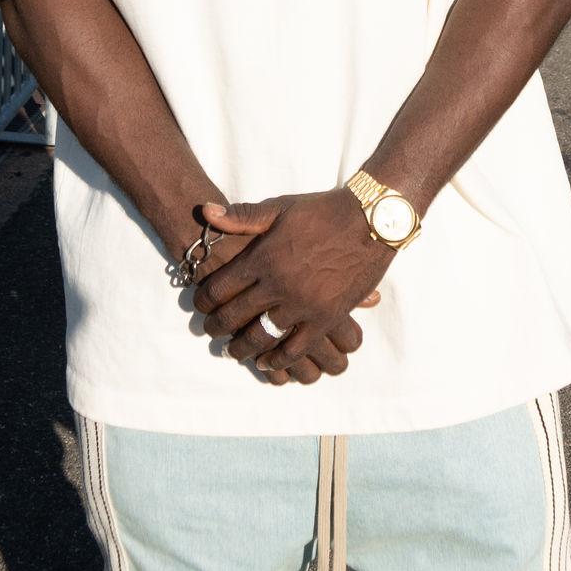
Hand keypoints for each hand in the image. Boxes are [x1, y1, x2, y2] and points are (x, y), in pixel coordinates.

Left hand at [194, 191, 391, 384]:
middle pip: (235, 316)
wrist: (370, 220)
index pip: (220, 288)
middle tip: (211, 331)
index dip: (204, 300)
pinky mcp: (326, 318)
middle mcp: (278, 285)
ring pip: (261, 337)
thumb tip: (206, 212)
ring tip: (233, 350)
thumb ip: (242, 216)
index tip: (200, 307)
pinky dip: (278, 360)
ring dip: (242, 348)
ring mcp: (303, 305)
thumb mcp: (280, 208)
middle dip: (218, 326)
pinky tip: (267, 362)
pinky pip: (296, 348)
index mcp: (263, 257)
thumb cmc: (322, 211)